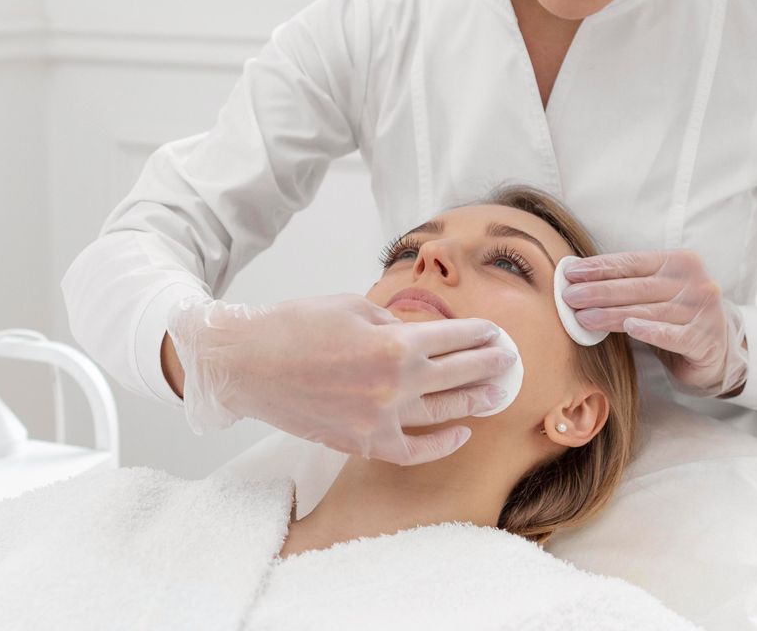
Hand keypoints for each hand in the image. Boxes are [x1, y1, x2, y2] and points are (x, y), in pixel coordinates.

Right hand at [165, 292, 517, 464]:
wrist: (248, 363)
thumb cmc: (295, 326)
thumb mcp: (352, 306)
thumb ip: (394, 321)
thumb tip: (422, 335)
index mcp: (395, 342)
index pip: (455, 338)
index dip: (480, 334)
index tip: (495, 333)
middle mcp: (395, 383)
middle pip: (460, 374)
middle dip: (490, 364)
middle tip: (508, 359)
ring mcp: (381, 417)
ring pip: (445, 411)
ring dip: (476, 400)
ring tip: (497, 392)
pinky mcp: (363, 440)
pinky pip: (414, 449)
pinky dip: (441, 444)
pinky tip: (460, 432)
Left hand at [561, 249, 749, 398]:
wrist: (716, 350)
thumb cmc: (676, 317)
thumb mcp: (656, 292)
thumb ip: (628, 283)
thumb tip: (579, 279)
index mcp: (680, 262)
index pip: (633, 262)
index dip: (601, 267)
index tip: (571, 272)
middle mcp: (695, 282)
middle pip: (638, 286)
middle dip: (599, 290)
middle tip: (569, 297)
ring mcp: (702, 311)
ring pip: (649, 310)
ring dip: (612, 314)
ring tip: (583, 318)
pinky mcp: (704, 338)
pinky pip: (673, 334)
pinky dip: (651, 331)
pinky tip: (630, 327)